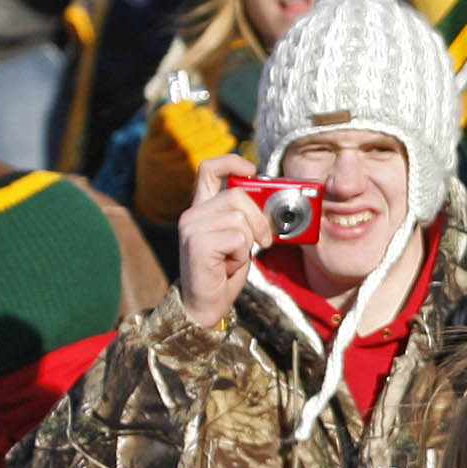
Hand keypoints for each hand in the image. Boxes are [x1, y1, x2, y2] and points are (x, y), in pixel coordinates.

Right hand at [175, 154, 269, 330]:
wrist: (206, 305)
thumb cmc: (224, 272)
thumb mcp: (239, 238)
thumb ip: (246, 217)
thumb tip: (275, 202)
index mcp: (201, 208)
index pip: (208, 169)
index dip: (232, 162)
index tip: (252, 169)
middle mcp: (192, 214)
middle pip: (238, 195)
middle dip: (260, 219)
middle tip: (262, 241)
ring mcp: (191, 227)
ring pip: (241, 218)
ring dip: (249, 241)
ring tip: (234, 257)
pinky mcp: (197, 243)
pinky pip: (239, 238)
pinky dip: (242, 255)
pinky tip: (227, 266)